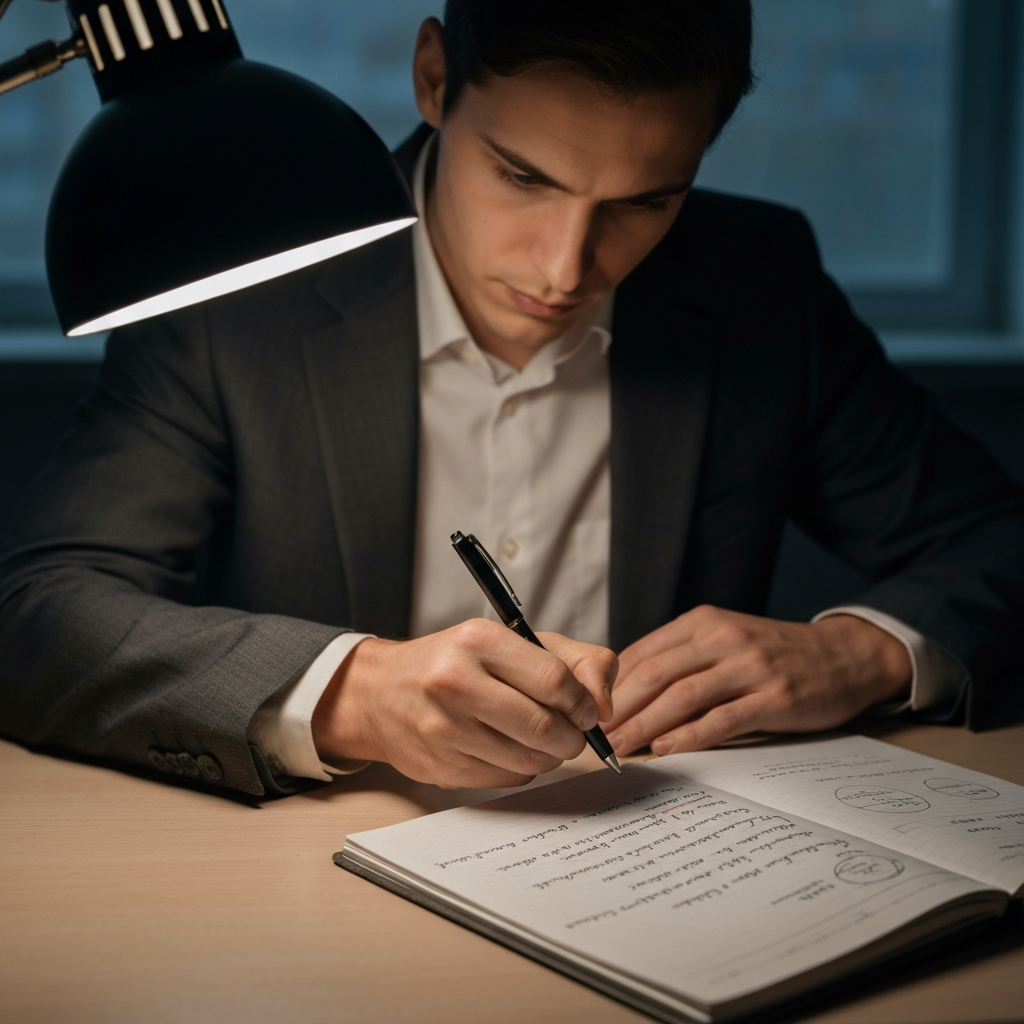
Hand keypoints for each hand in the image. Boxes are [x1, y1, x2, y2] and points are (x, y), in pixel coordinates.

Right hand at [311, 619, 617, 788]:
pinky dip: (520, 770)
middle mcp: (455, 682)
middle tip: (573, 735)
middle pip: (544, 727)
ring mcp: (444, 728)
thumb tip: (605, 704)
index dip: (582, 703)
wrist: (381, 692)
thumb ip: (576, 660)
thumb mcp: (515, 641)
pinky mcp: (440, 766)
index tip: (587, 710)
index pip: (554, 680)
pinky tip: (508, 750)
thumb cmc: (458, 662)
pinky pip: (506, 780)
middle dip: (572, 738)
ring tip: (542, 741)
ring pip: (529, 761)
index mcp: (478, 640)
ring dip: (549, 757)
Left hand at [604, 606, 910, 756]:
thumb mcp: (724, 640)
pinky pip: (722, 719)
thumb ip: (681, 658)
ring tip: (620, 749)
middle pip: (654, 675)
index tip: (587, 712)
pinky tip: (666, 750)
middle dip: (618, 709)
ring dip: (644, 726)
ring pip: (681, 697)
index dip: (609, 686)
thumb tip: (625, 691)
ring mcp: (749, 667)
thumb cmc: (774, 654)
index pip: (642, 654)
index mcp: (703, 622)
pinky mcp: (773, 697)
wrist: (844, 656)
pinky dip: (689, 736)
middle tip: (594, 738)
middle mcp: (722, 639)